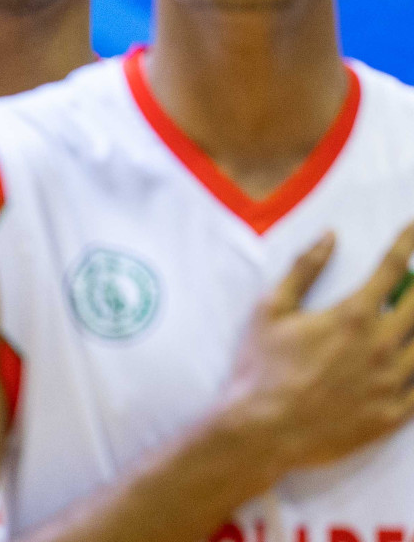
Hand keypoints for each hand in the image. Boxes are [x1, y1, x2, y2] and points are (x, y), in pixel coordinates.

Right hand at [221, 222, 413, 476]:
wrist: (263, 431)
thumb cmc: (261, 367)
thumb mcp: (270, 310)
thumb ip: (303, 270)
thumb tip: (329, 237)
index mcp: (352, 317)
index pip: (391, 270)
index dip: (405, 245)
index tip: (412, 228)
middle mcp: (381, 347)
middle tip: (413, 280)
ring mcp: (391, 384)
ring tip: (411, 316)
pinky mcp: (393, 415)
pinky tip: (412, 360)